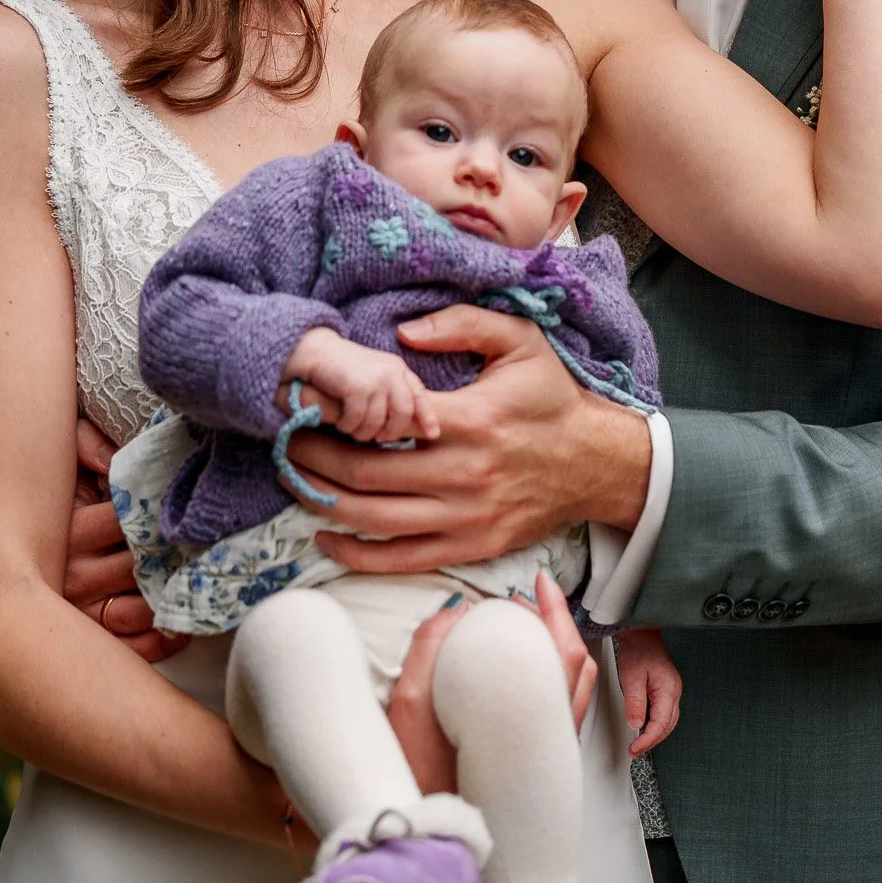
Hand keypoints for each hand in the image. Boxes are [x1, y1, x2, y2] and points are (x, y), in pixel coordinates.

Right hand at [66, 414, 188, 663]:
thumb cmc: (36, 501)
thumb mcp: (54, 462)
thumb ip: (85, 445)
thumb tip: (118, 457)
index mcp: (70, 529)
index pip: (129, 519)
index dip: (163, 511)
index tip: (186, 504)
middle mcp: (72, 574)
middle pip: (140, 564)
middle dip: (174, 552)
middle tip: (210, 540)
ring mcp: (77, 612)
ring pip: (138, 610)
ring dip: (171, 597)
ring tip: (198, 580)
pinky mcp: (82, 640)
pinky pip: (128, 648)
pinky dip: (160, 641)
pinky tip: (180, 626)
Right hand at [283, 328, 439, 444]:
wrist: (313, 351)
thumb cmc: (341, 370)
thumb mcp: (373, 378)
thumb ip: (389, 395)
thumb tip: (404, 428)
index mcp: (398, 369)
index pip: (420, 395)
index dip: (428, 417)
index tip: (433, 434)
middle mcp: (392, 372)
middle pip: (403, 415)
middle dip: (389, 432)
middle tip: (374, 438)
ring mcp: (376, 378)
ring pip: (378, 422)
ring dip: (362, 432)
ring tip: (351, 428)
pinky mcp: (357, 387)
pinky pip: (357, 421)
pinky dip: (347, 426)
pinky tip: (340, 422)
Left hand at [293, 306, 651, 572]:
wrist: (598, 464)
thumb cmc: (552, 399)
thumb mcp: (519, 341)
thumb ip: (462, 324)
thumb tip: (403, 335)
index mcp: (469, 422)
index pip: (383, 423)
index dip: (335, 416)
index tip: (303, 405)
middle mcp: (462, 475)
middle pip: (366, 476)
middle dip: (314, 460)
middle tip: (283, 443)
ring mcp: (466, 518)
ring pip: (375, 521)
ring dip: (324, 504)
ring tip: (294, 482)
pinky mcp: (471, 547)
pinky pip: (402, 559)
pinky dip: (357, 554)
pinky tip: (327, 538)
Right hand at [386, 573, 597, 790]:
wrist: (429, 838)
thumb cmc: (421, 783)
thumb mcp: (410, 705)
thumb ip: (429, 649)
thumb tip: (454, 611)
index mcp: (526, 719)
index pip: (561, 650)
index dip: (553, 610)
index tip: (537, 584)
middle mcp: (549, 736)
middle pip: (576, 665)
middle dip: (556, 623)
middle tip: (527, 600)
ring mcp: (550, 752)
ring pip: (574, 688)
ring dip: (557, 648)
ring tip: (526, 628)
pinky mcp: (542, 765)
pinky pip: (562, 707)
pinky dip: (552, 675)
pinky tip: (523, 668)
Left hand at [615, 626, 681, 756]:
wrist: (642, 634)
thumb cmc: (638, 650)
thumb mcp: (631, 676)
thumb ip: (634, 701)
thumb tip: (636, 724)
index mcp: (668, 690)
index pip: (660, 724)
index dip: (647, 740)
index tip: (634, 749)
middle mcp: (674, 692)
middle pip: (667, 726)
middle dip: (651, 741)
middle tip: (634, 751)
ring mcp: (672, 691)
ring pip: (667, 721)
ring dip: (654, 734)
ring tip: (638, 744)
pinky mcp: (666, 690)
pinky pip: (664, 713)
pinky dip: (654, 724)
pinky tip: (643, 727)